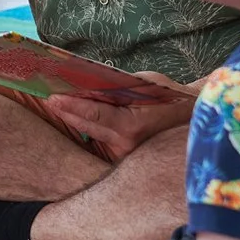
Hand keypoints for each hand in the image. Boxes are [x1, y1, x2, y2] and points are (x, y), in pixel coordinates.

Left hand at [46, 73, 193, 160]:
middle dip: (66, 112)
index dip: (71, 106)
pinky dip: (87, 127)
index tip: (53, 98)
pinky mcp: (124, 157)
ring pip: (91, 134)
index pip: (93, 114)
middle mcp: (125, 145)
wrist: (193, 119)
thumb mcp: (144, 83)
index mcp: (131, 127)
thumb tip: (87, 82)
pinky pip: (100, 140)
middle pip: (86, 126)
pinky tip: (73, 115)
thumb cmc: (170, 96)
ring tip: (54, 104)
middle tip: (46, 98)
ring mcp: (125, 154)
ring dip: (73, 119)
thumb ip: (116, 85)